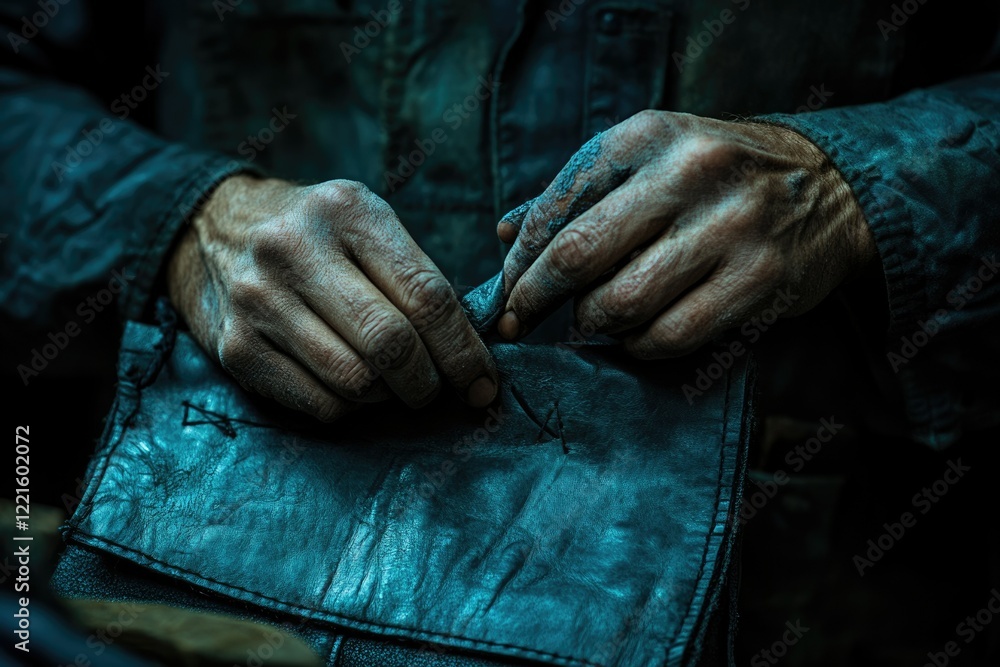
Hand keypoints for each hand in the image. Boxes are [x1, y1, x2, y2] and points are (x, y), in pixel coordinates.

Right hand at [167, 175, 497, 421]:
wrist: (212, 229)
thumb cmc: (316, 234)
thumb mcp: (367, 224)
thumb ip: (418, 277)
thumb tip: (476, 354)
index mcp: (346, 211)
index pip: (426, 295)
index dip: (464, 350)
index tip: (484, 382)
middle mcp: (295, 250)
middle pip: (390, 344)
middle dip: (429, 382)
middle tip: (439, 389)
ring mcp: (258, 300)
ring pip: (355, 382)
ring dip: (389, 397)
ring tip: (393, 384)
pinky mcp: (236, 348)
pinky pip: (318, 404)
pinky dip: (350, 408)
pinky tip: (352, 387)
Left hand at [496, 110, 876, 356]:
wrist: (831, 186)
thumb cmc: (716, 177)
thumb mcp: (650, 159)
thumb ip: (579, 194)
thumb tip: (504, 235)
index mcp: (647, 136)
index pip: (556, 208)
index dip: (518, 261)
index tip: (504, 293)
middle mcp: (688, 173)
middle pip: (578, 256)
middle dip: (535, 300)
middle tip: (519, 322)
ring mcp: (730, 226)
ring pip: (621, 303)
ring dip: (592, 325)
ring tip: (593, 321)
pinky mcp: (761, 279)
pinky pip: (670, 335)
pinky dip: (640, 346)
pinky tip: (638, 336)